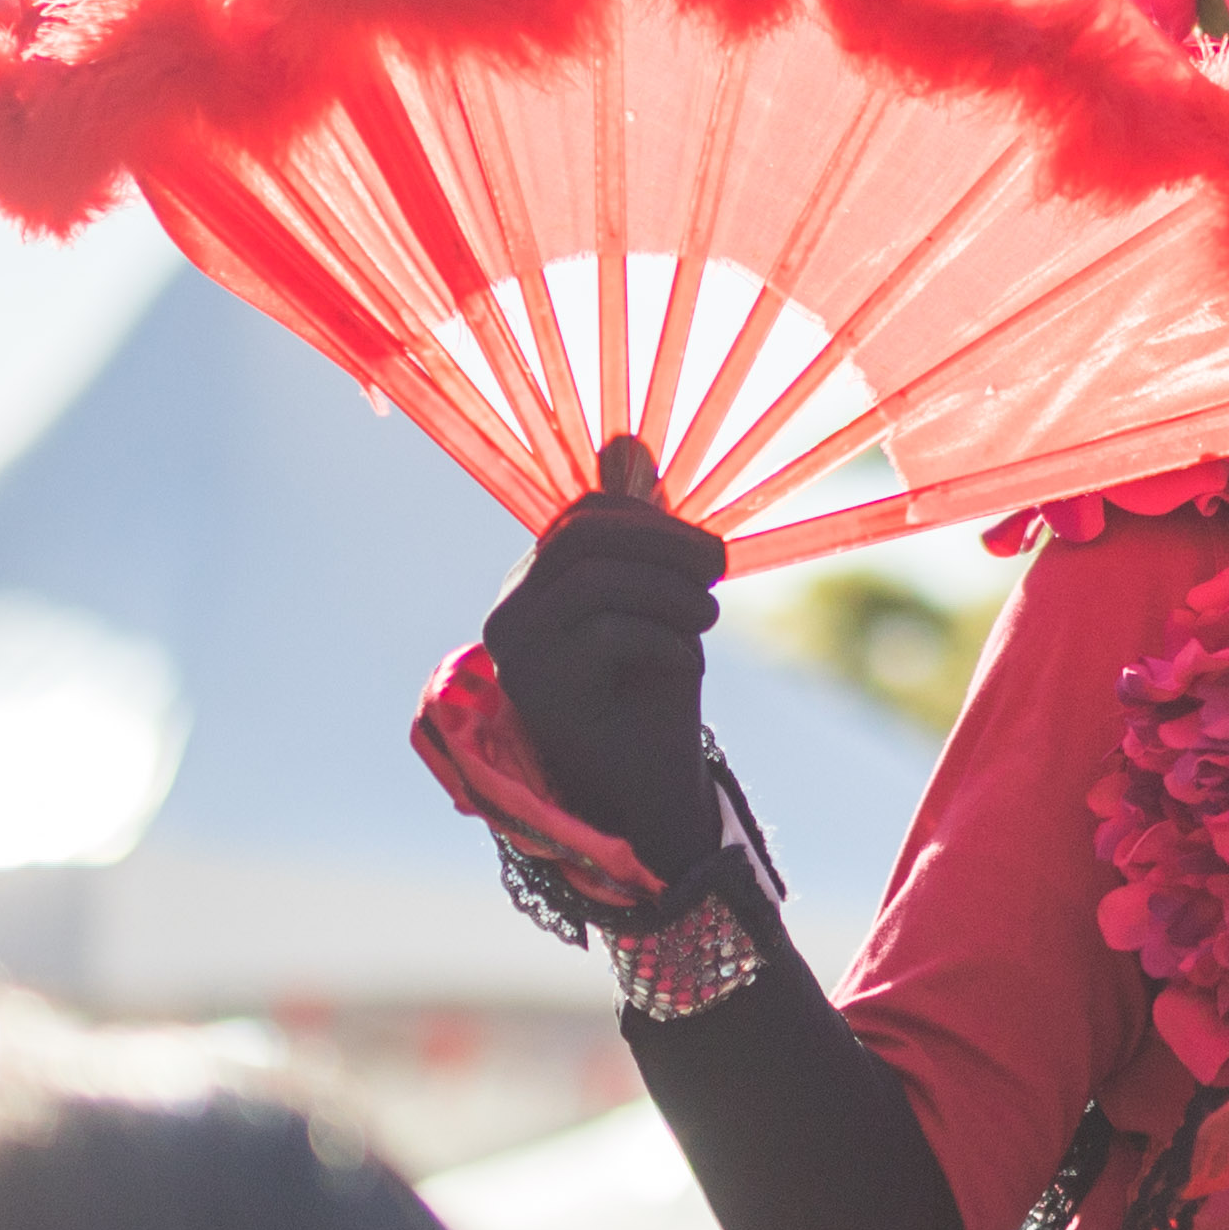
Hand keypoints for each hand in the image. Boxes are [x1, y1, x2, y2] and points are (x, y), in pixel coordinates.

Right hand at [484, 439, 727, 870]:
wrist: (652, 786)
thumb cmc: (654, 690)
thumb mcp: (657, 600)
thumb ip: (641, 532)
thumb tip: (627, 443)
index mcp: (535, 583)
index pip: (584, 515)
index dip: (653, 519)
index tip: (708, 553)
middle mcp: (510, 612)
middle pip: (585, 536)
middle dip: (666, 543)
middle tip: (718, 570)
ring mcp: (516, 653)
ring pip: (597, 580)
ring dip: (671, 593)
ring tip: (706, 618)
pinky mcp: (537, 691)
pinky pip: (608, 633)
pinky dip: (665, 640)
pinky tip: (684, 664)